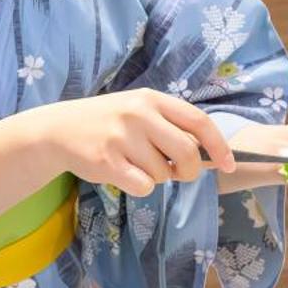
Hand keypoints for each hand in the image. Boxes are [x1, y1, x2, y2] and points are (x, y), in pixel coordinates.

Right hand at [27, 89, 235, 197]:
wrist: (58, 129)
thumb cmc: (108, 123)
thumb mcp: (138, 111)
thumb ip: (169, 126)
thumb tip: (208, 154)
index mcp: (152, 99)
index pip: (199, 122)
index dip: (219, 146)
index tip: (229, 164)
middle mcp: (139, 114)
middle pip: (186, 153)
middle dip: (188, 172)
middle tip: (177, 174)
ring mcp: (122, 137)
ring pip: (162, 174)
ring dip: (155, 178)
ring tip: (135, 165)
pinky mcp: (107, 161)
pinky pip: (143, 187)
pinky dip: (138, 188)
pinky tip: (122, 174)